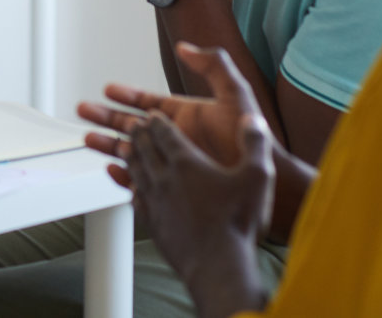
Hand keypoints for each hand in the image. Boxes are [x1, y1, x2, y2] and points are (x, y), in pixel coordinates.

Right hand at [80, 42, 267, 188]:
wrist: (266, 183)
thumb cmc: (254, 142)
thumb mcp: (235, 94)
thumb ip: (213, 65)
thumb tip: (186, 47)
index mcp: (184, 116)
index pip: (148, 102)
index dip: (127, 94)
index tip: (108, 89)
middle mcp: (175, 138)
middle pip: (131, 126)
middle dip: (105, 118)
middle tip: (83, 111)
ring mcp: (172, 163)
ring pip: (130, 152)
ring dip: (108, 145)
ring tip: (88, 139)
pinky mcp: (172, 187)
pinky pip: (140, 181)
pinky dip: (123, 177)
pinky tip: (111, 170)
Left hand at [126, 111, 274, 316]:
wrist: (217, 265)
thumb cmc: (238, 222)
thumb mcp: (257, 177)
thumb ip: (256, 144)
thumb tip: (253, 119)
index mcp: (186, 163)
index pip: (165, 134)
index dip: (157, 123)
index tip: (151, 116)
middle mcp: (165, 178)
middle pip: (145, 149)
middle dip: (138, 134)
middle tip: (132, 125)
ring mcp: (155, 201)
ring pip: (136, 171)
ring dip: (128, 157)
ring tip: (123, 148)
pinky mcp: (153, 222)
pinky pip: (135, 198)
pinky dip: (129, 187)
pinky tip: (132, 188)